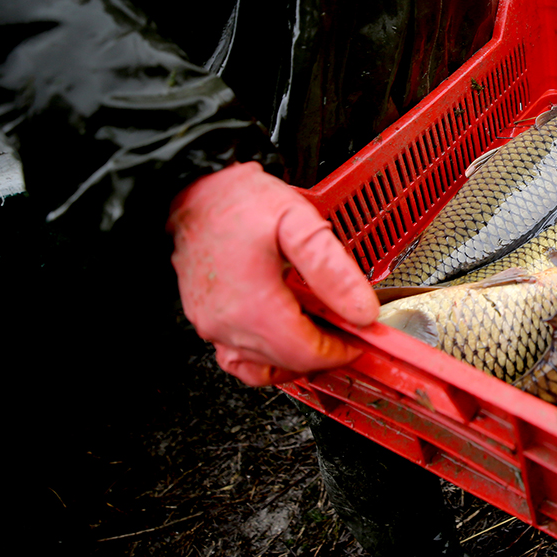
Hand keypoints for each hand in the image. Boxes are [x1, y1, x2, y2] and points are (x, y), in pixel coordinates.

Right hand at [167, 162, 377, 385]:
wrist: (195, 189)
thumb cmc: (239, 201)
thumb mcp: (299, 224)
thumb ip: (334, 271)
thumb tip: (362, 311)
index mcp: (255, 307)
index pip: (308, 354)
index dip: (341, 351)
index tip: (361, 338)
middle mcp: (228, 324)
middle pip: (289, 363)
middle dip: (325, 353)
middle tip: (348, 331)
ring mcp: (212, 326)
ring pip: (263, 367)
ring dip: (297, 358)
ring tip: (320, 333)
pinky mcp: (205, 320)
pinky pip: (236, 359)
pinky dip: (265, 358)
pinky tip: (283, 339)